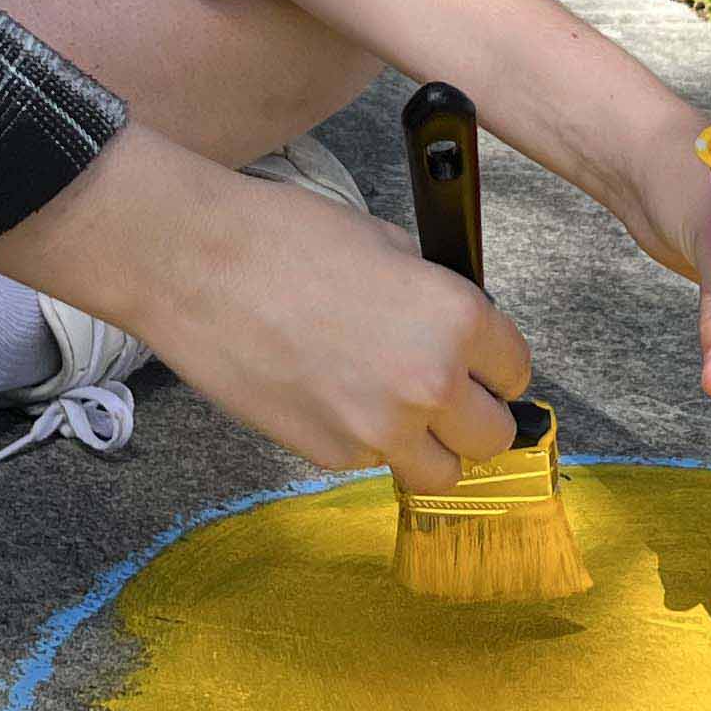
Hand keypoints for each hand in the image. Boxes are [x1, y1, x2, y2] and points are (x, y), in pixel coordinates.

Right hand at [0, 127, 529, 492]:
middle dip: (474, 415)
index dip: (496, 366)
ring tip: (395, 409)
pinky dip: (366, 441)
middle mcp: (429, 385)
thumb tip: (451, 332)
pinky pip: (373, 463)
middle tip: (446, 394)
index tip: (481, 366)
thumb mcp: (386, 246)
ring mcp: (377, 431)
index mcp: (457, 322)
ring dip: (430, 446)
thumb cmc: (284, 238)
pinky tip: (332, 395)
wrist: (194, 265)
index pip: (516, 372)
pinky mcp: (327, 455)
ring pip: (440, 472)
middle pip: (492, 438)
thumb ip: (434, 297)